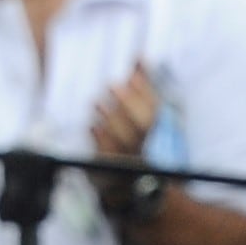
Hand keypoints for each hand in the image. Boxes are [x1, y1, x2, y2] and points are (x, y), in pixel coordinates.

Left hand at [87, 63, 160, 210]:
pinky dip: (99, 140)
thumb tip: (138, 57)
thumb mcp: (137, 114)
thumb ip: (140, 87)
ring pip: (123, 143)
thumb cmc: (130, 140)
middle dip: (128, 105)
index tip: (132, 74)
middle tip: (112, 85)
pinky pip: (105, 159)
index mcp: (152, 132)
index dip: (144, 92)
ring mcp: (126, 162)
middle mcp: (143, 147)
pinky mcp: (108, 174)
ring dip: (110, 120)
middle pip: (140, 128)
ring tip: (97, 102)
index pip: (153, 111)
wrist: (125, 186)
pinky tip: (92, 125)